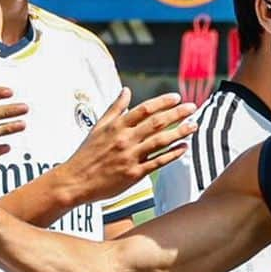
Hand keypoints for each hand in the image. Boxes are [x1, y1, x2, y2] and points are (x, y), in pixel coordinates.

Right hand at [55, 89, 196, 204]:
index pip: (144, 109)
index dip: (162, 102)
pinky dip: (172, 155)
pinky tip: (184, 148)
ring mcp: (130, 157)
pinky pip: (157, 162)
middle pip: (157, 123)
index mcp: (117, 126)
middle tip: (192, 107)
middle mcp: (125, 139)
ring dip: (180, 132)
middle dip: (177, 114)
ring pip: (160, 141)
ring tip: (194, 126)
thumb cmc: (86, 154)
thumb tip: (126, 90)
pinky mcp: (133, 174)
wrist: (76, 181)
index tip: (176, 97)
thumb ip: (114, 108)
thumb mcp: (98, 127)